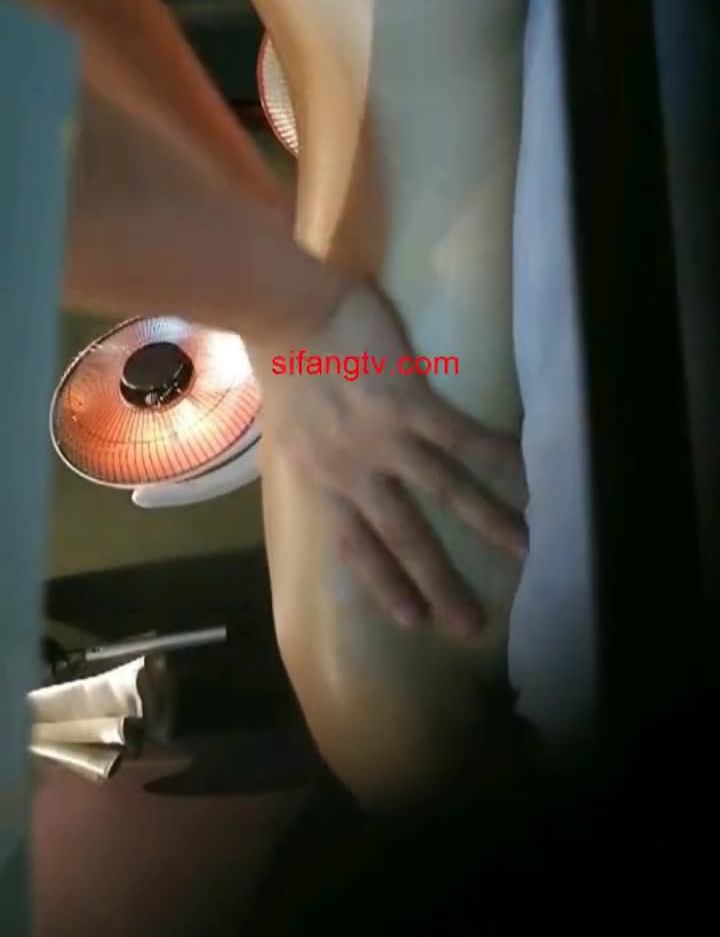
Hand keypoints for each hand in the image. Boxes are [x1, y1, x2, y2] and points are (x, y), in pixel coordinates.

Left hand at [250, 279, 527, 639]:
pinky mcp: (408, 403)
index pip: (355, 546)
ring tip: (524, 551)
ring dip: (486, 524)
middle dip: (440, 584)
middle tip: (473, 625)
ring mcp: (382, 439)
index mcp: (318, 480)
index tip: (415, 621)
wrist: (284, 312)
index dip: (387, 585)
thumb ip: (314, 456)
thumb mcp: (286, 428)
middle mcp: (352, 472)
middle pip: (404, 536)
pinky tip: (526, 472)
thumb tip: (331, 469)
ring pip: (443, 493)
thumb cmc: (281, 359)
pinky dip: (495, 456)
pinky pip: (459, 438)